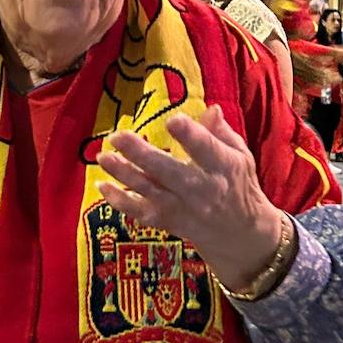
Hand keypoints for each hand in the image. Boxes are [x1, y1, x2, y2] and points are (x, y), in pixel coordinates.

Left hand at [96, 104, 283, 292]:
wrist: (239, 234)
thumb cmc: (238, 185)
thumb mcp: (240, 155)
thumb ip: (221, 132)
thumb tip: (210, 108)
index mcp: (223, 167)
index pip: (207, 150)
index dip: (190, 136)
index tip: (172, 121)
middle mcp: (201, 189)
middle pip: (168, 171)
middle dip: (141, 154)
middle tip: (117, 136)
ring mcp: (182, 208)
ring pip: (149, 191)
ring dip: (123, 174)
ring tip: (103, 156)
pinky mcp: (167, 221)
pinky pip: (139, 212)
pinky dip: (119, 201)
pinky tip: (102, 185)